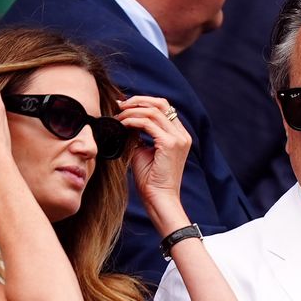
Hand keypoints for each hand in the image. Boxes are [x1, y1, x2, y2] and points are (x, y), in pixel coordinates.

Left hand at [117, 96, 190, 230]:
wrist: (159, 199)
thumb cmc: (150, 180)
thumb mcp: (143, 151)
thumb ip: (139, 134)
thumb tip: (126, 120)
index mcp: (179, 136)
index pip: (164, 109)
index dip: (143, 103)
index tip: (125, 107)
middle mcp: (182, 135)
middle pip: (161, 104)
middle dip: (138, 101)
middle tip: (120, 106)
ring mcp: (178, 138)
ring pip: (153, 111)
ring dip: (132, 112)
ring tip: (118, 117)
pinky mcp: (169, 144)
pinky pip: (148, 123)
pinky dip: (133, 121)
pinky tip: (122, 125)